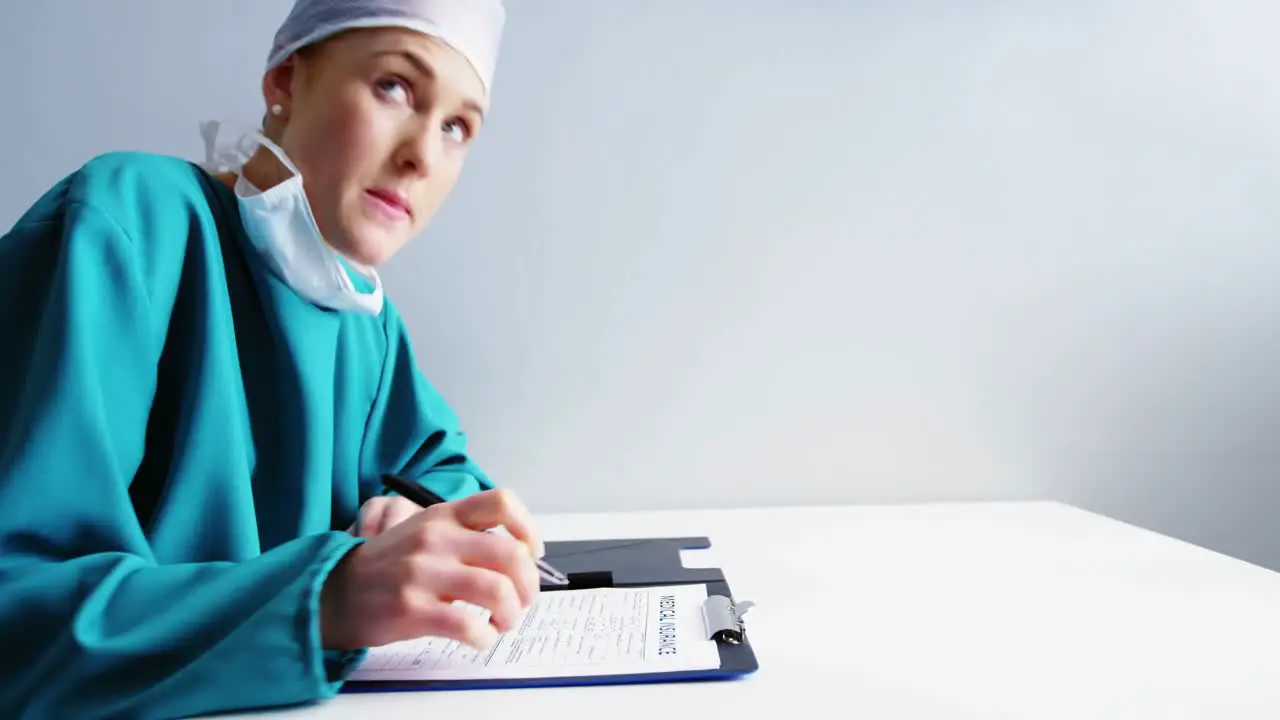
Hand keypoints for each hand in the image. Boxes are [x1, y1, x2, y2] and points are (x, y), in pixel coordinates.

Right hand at [320, 488, 543, 651]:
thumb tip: (520, 556)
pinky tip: (479, 637)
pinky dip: (484, 636)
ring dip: (511, 614)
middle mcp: (436, 538)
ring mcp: (423, 573)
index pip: (502, 503)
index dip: (528, 529)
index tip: (533, 553)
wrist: (335, 592)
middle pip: (511, 555)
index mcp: (443, 515)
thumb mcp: (424, 532)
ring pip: (497, 590)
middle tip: (523, 601)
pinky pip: (469, 624)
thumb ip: (467, 535)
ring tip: (503, 622)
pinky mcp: (413, 609)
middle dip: (529, 586)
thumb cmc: (388, 566)